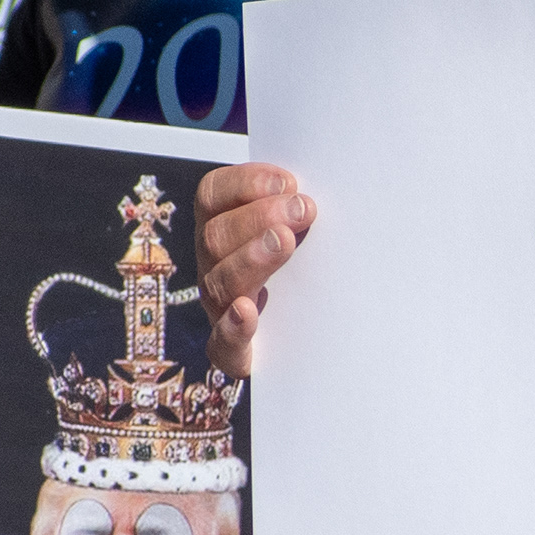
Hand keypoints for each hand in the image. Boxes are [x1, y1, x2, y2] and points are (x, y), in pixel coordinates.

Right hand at [195, 162, 315, 380]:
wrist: (312, 341)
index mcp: (223, 228)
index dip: (244, 184)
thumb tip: (320, 191)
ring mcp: (220, 308)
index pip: (213, 195)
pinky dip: (232, 327)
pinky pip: (222, 343)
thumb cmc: (308, 271)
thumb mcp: (303, 234)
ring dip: (251, 258)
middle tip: (303, 210)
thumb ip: (301, 210)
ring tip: (284, 242)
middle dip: (259, 218)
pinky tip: (247, 312)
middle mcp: (214, 265)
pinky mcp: (233, 351)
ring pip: (219, 282)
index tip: (289, 182)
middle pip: (216, 236)